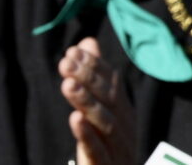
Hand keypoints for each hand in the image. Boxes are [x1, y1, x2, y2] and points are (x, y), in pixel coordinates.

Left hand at [59, 38, 136, 164]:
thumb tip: (87, 42)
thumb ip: (96, 76)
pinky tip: (74, 120)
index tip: (73, 51)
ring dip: (87, 102)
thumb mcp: (102, 107)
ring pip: (105, 122)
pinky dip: (87, 135)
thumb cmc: (108, 142)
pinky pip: (98, 150)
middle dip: (89, 78)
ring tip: (68, 85)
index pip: (112, 82)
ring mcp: (118, 146)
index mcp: (124, 110)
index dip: (94, 66)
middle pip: (109, 99)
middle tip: (66, 62)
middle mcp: (125, 124)